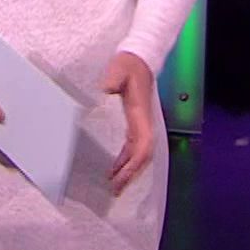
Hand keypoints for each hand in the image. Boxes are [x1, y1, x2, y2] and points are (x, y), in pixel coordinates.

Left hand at [102, 51, 155, 193]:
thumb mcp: (119, 69)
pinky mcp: (135, 123)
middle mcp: (144, 124)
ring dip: (128, 171)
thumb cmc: (128, 65)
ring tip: (114, 186)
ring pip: (138, 155)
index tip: (121, 176)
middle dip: (131, 175)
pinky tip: (115, 168)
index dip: (134, 164)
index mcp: (141, 115)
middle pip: (142, 157)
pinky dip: (125, 160)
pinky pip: (132, 148)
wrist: (138, 58)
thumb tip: (106, 90)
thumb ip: (113, 78)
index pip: (142, 146)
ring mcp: (140, 125)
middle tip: (115, 190)